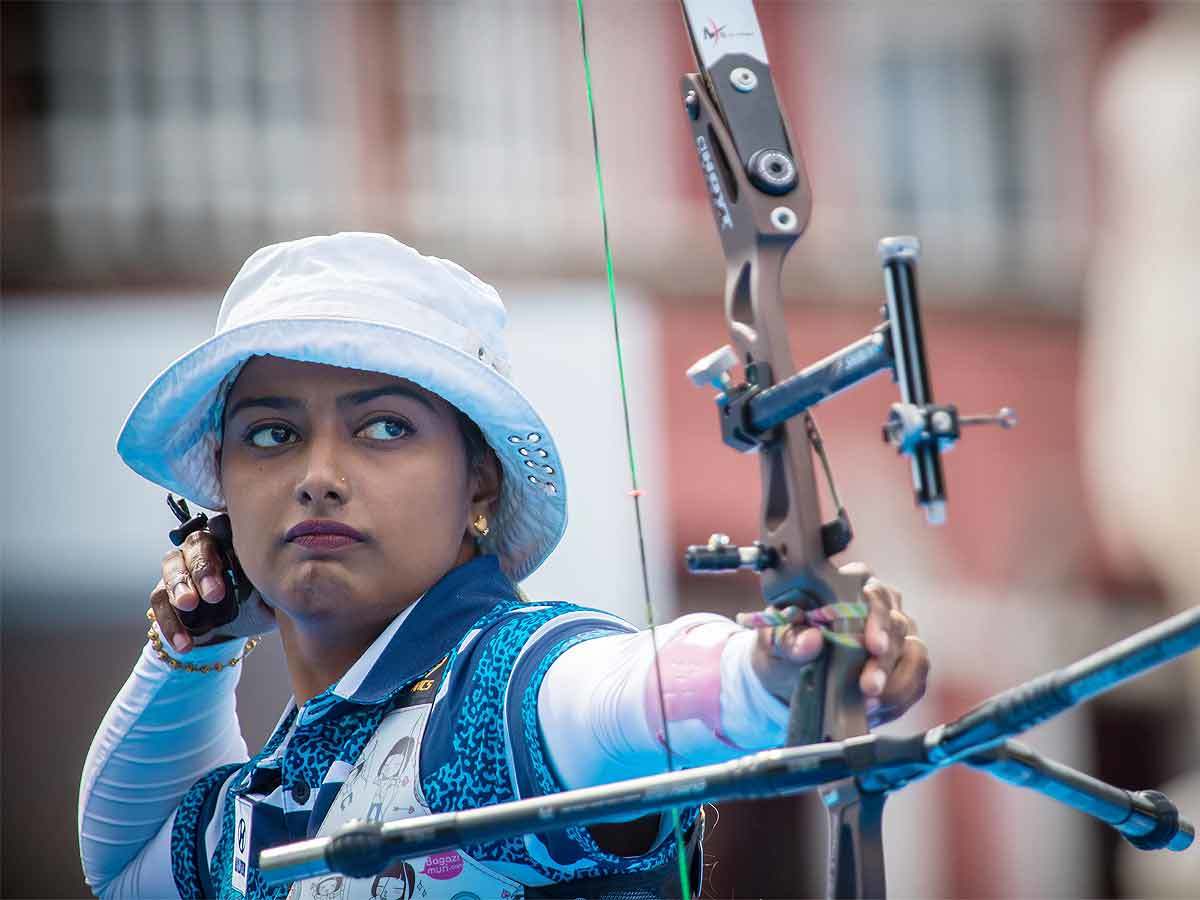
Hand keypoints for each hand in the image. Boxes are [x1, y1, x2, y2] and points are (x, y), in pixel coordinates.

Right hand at [150, 530, 275, 653]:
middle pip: (196, 545)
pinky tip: (185, 643)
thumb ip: (269, 584)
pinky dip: (170, 623)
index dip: (226, 534)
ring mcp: (181, 568)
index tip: (239, 556)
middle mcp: (203, 548)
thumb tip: (277, 577)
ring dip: (179, 586)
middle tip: (214, 593)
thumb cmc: (259, 604)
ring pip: (172, 566)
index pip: (224, 526)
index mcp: (232, 541)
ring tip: (189, 605)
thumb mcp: (270, 597)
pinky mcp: (165, 592)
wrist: (236, 631)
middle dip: (204, 568)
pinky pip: (159, 601)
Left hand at [747, 562, 929, 726]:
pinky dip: (899, 698)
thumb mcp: (775, 643)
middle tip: (869, 686)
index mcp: (848, 587)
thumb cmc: (784, 647)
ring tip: (870, 702)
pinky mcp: (905, 665)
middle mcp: (880, 607)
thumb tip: (811, 640)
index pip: (874, 592)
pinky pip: (916, 681)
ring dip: (895, 682)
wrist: (789, 678)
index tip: (872, 645)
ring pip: (914, 654)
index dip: (877, 617)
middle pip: (897, 624)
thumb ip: (789, 639)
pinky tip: (877, 709)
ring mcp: (897, 636)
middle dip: (885, 660)